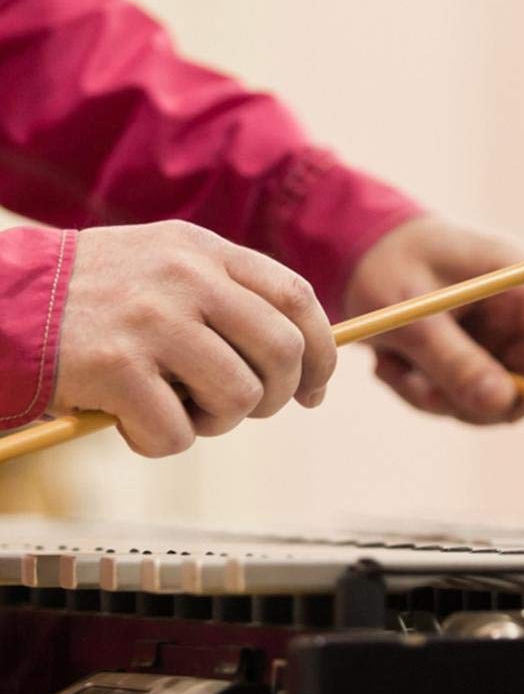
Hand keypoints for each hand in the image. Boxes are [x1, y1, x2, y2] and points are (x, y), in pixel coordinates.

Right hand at [52, 220, 337, 456]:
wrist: (3, 301)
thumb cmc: (97, 295)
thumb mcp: (168, 265)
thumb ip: (230, 296)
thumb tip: (301, 358)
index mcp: (206, 251)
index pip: (297, 298)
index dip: (322, 350)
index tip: (317, 387)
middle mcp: (187, 278)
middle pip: (283, 350)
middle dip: (279, 396)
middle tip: (248, 408)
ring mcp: (152, 321)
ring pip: (239, 396)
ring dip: (219, 423)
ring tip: (182, 411)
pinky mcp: (115, 368)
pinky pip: (178, 432)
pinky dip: (163, 442)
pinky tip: (133, 423)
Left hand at [343, 215, 523, 423]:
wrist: (355, 247)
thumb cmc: (382, 265)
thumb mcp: (409, 315)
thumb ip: (453, 358)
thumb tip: (502, 405)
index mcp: (514, 277)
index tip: (507, 409)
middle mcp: (516, 306)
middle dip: (479, 400)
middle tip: (422, 394)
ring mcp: (497, 331)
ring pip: (495, 394)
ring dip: (443, 398)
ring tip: (391, 368)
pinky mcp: (475, 350)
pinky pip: (467, 394)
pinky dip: (429, 393)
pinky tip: (393, 365)